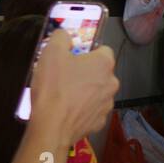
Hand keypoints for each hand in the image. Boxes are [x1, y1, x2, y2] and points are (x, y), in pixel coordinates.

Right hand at [29, 29, 118, 149]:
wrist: (52, 126)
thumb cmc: (54, 87)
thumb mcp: (51, 52)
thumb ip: (61, 37)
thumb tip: (65, 36)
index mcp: (104, 63)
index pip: (103, 50)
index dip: (86, 52)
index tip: (72, 57)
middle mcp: (112, 82)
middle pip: (100, 72)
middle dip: (85, 72)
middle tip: (64, 76)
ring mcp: (107, 104)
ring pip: (97, 91)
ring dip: (85, 91)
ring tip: (63, 95)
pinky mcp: (99, 122)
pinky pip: (91, 110)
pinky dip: (82, 109)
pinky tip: (67, 110)